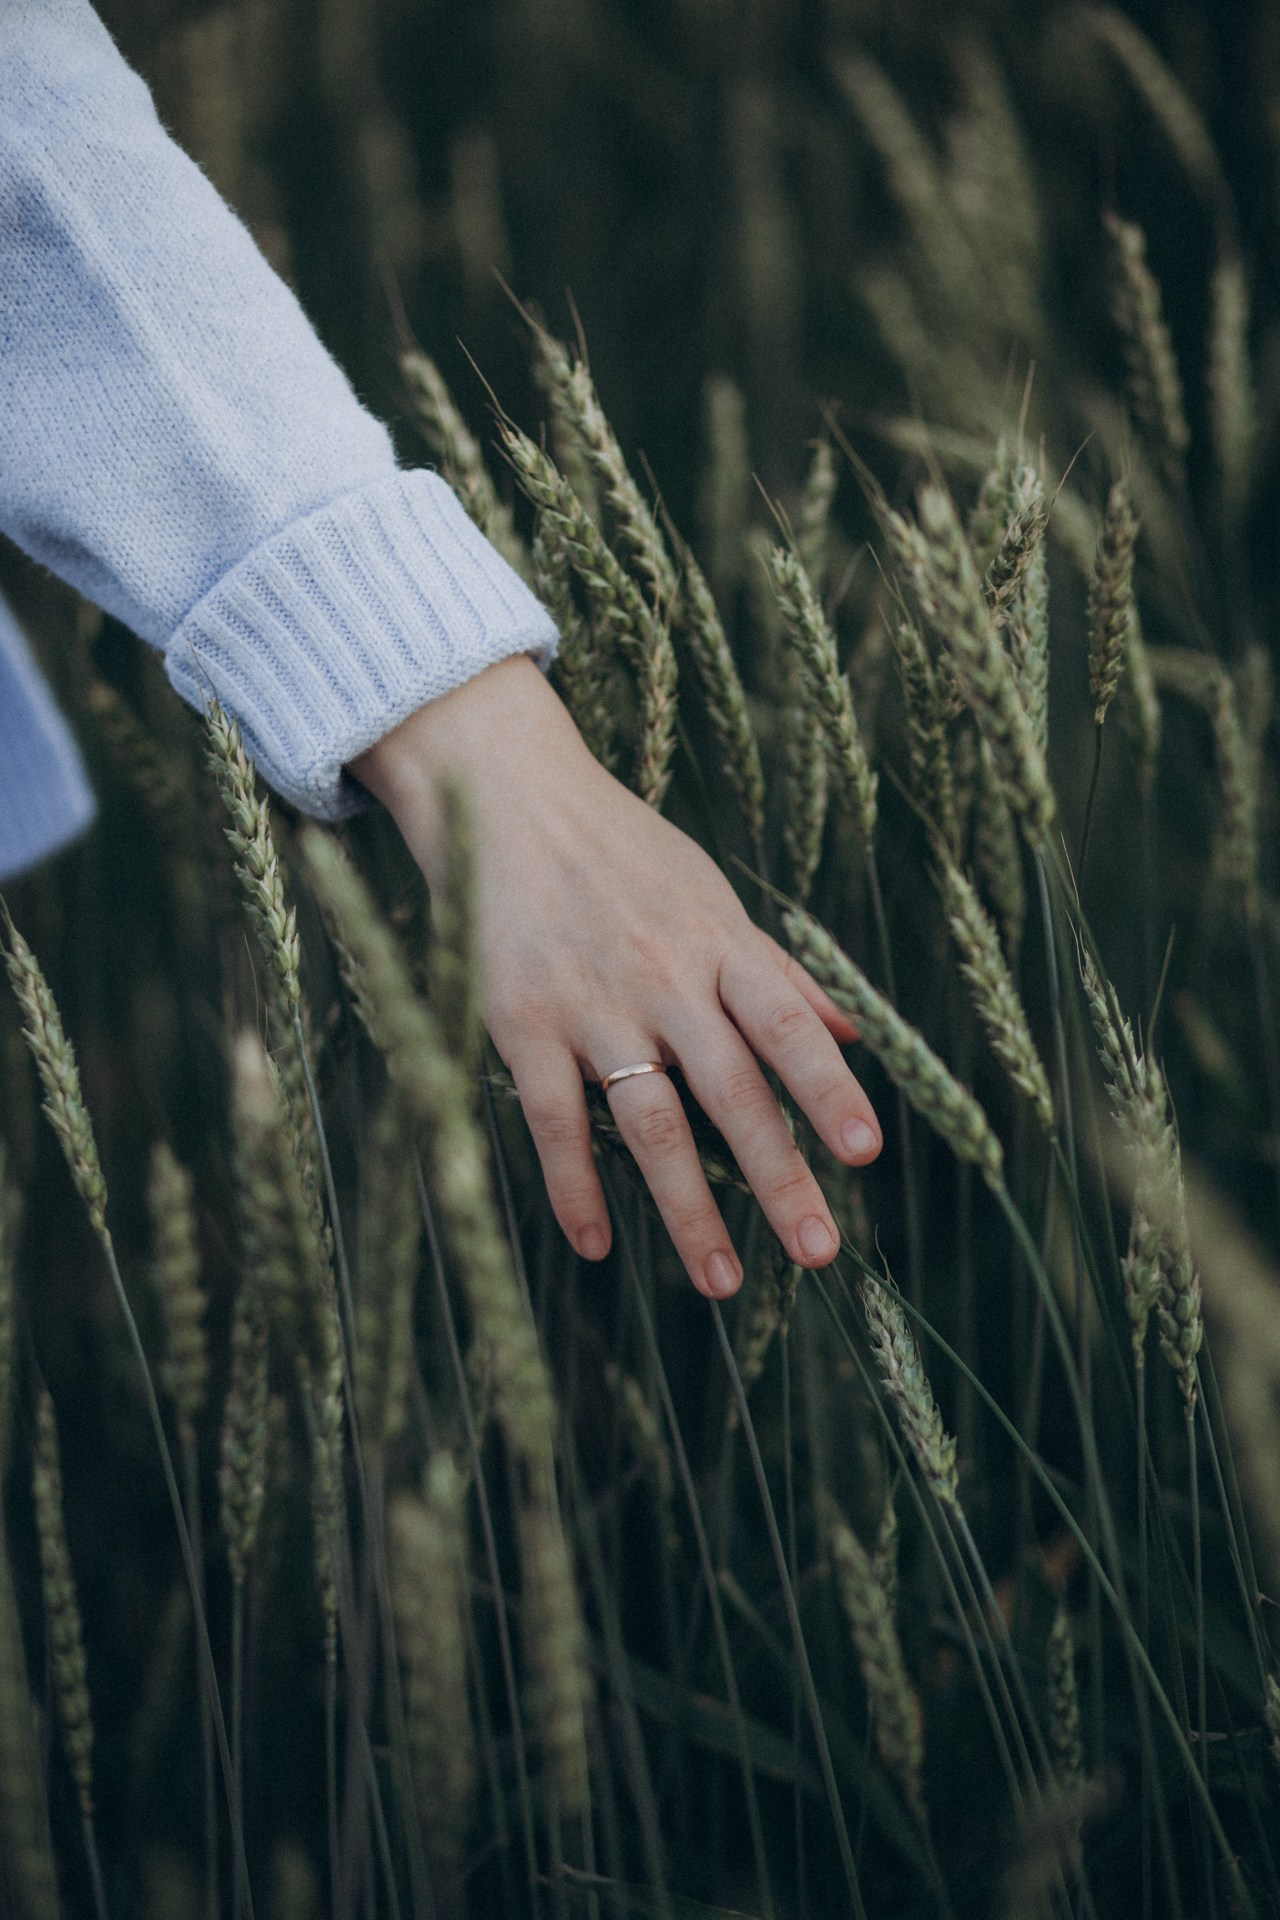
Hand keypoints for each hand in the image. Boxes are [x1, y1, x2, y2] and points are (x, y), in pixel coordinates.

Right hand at [350, 654, 881, 1298]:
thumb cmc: (622, 852)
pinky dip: (575, 1186)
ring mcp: (591, 1005)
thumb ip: (778, 970)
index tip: (866, 1153)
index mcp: (720, 945)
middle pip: (731, 1091)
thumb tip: (856, 1028)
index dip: (828, 1089)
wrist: (507, 796)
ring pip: (650, 1123)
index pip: (789, 1025)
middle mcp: (664, 978)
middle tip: (819, 1252)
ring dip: (688, 1209)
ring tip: (724, 1281)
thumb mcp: (711, 896)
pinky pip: (554, 1120)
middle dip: (778, 1176)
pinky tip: (598, 1245)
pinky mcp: (521, 1023)